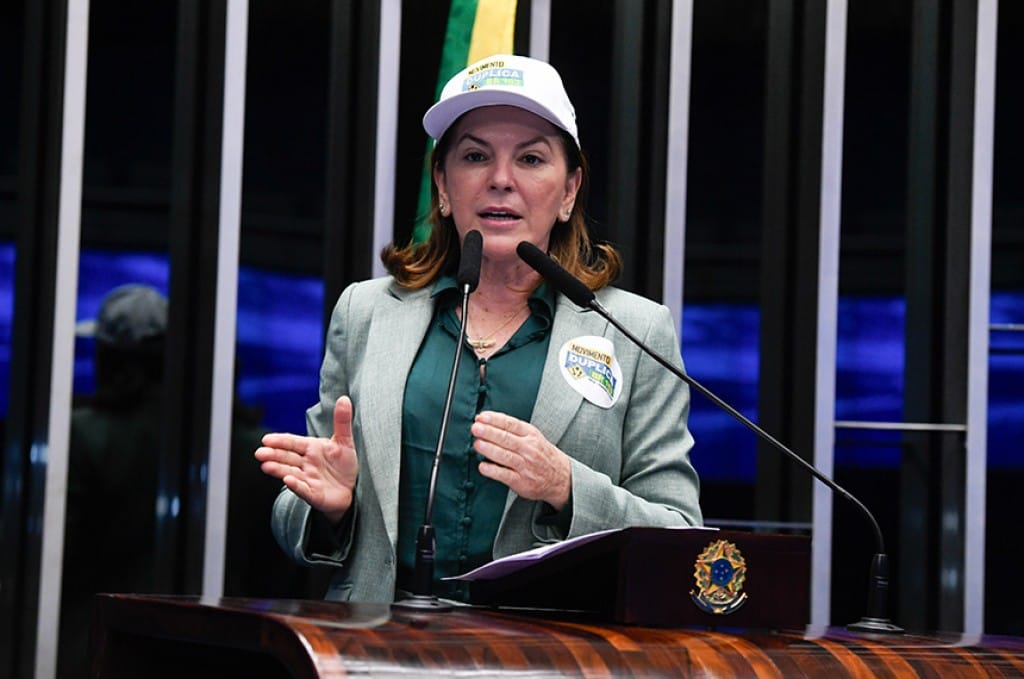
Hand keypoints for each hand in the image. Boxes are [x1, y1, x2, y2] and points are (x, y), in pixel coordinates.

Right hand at [255, 396, 357, 524]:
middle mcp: (306, 463)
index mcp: (311, 448)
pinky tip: (288, 481)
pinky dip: (296, 485)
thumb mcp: (345, 441)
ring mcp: (307, 479)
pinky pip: (303, 489)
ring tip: (266, 466)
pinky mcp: (313, 494)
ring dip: (278, 469)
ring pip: (290, 472)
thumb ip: (342, 421)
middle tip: (259, 453)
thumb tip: (344, 398)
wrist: (351, 490)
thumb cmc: (343, 465)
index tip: (266, 439)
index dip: (280, 441)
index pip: (293, 443)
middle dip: (273, 455)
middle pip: (286, 457)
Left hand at [471, 411, 571, 510]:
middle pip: (506, 439)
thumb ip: (511, 429)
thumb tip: (484, 420)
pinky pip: (505, 475)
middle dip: (489, 432)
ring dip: (489, 449)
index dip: (495, 420)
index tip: (481, 417)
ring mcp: (525, 465)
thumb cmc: (541, 454)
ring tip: (477, 444)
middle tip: (475, 428)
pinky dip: (493, 471)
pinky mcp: (521, 481)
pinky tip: (483, 466)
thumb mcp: (532, 436)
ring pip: (505, 456)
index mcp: (530, 434)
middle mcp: (529, 448)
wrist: (560, 477)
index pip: (511, 424)